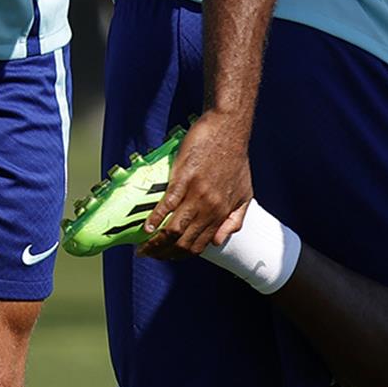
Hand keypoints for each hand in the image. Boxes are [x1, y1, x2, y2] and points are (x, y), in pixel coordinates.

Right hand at [138, 110, 252, 260]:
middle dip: (164, 253)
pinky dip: (154, 219)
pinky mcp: (184, 179)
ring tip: (143, 247)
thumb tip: (218, 242)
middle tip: (149, 254)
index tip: (167, 256)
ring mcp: (196, 194)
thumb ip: (235, 220)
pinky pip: (166, 205)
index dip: (180, 256)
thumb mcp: (245, 194)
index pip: (198, 245)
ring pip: (173, 229)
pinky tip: (145, 227)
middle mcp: (209, 208)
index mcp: (222, 213)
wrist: (228, 130)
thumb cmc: (236, 160)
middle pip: (183, 242)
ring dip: (155, 242)